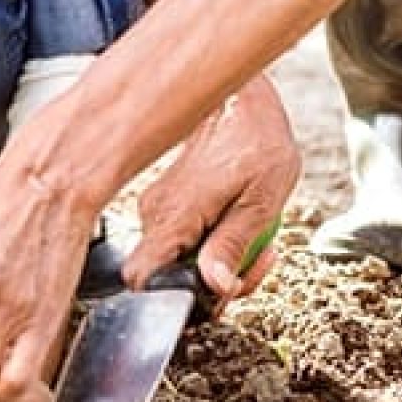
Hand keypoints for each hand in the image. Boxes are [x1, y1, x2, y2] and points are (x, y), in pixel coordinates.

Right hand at [122, 75, 295, 308]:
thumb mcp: (260, 201)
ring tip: (259, 238)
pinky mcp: (167, 204)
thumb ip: (233, 246)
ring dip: (222, 261)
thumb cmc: (255, 143)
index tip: (213, 296)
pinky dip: (215, 242)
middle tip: (258, 261)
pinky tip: (243, 224)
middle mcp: (155, 214)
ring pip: (182, 260)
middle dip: (219, 281)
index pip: (141, 277)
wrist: (241, 101)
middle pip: (171, 278)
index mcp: (174, 216)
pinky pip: (185, 241)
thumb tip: (216, 287)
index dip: (170, 300)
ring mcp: (158, 208)